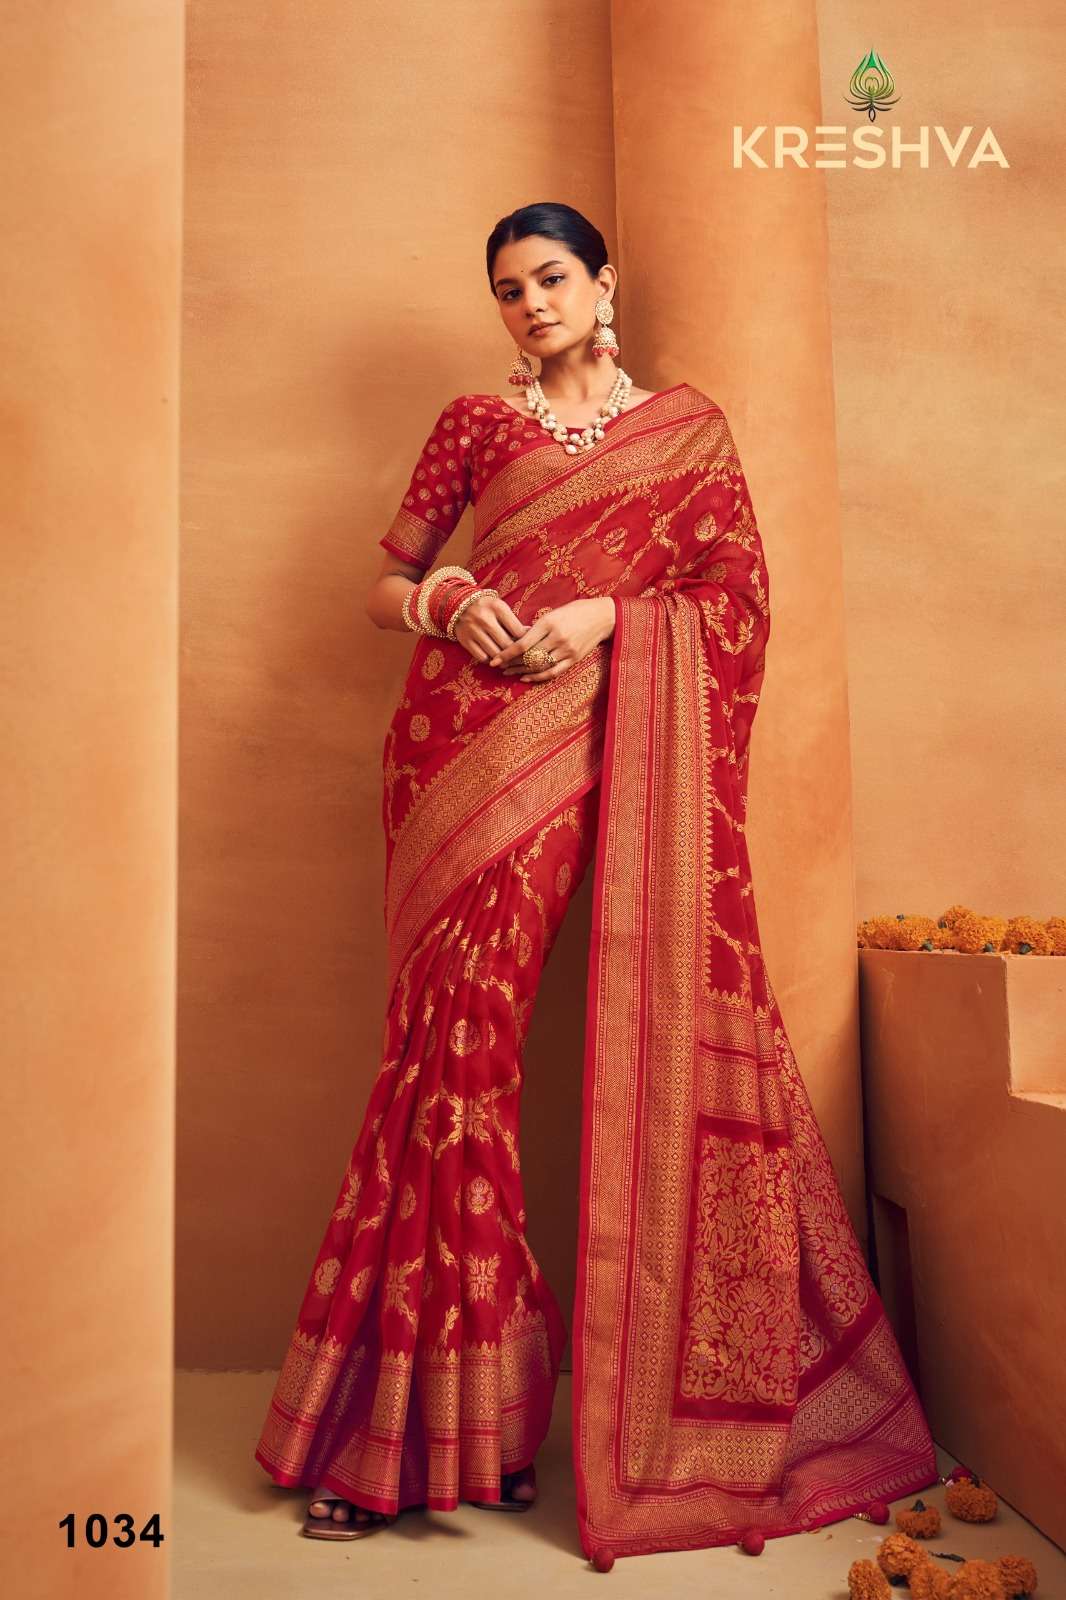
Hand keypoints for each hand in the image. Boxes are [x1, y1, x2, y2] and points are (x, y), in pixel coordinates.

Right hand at [452, 592, 527, 662]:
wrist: (458, 604)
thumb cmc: (486, 607)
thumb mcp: (500, 607)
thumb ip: (513, 621)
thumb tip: (530, 634)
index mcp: (497, 608)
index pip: (518, 631)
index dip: (525, 641)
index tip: (527, 645)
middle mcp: (485, 619)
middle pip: (507, 644)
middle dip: (515, 653)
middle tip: (520, 656)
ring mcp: (474, 630)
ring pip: (495, 654)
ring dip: (503, 659)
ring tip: (508, 659)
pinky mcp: (465, 640)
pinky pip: (482, 657)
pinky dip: (490, 660)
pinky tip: (494, 657)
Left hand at [490, 597, 615, 682]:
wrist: (602, 617)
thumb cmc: (576, 611)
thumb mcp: (554, 613)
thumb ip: (537, 627)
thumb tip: (517, 640)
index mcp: (549, 623)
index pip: (523, 643)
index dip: (507, 653)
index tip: (495, 660)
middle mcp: (557, 638)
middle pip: (529, 657)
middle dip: (511, 663)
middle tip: (499, 667)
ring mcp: (566, 650)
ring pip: (539, 666)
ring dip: (522, 671)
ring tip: (509, 672)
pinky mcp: (574, 659)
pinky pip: (553, 672)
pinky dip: (538, 677)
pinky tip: (526, 677)